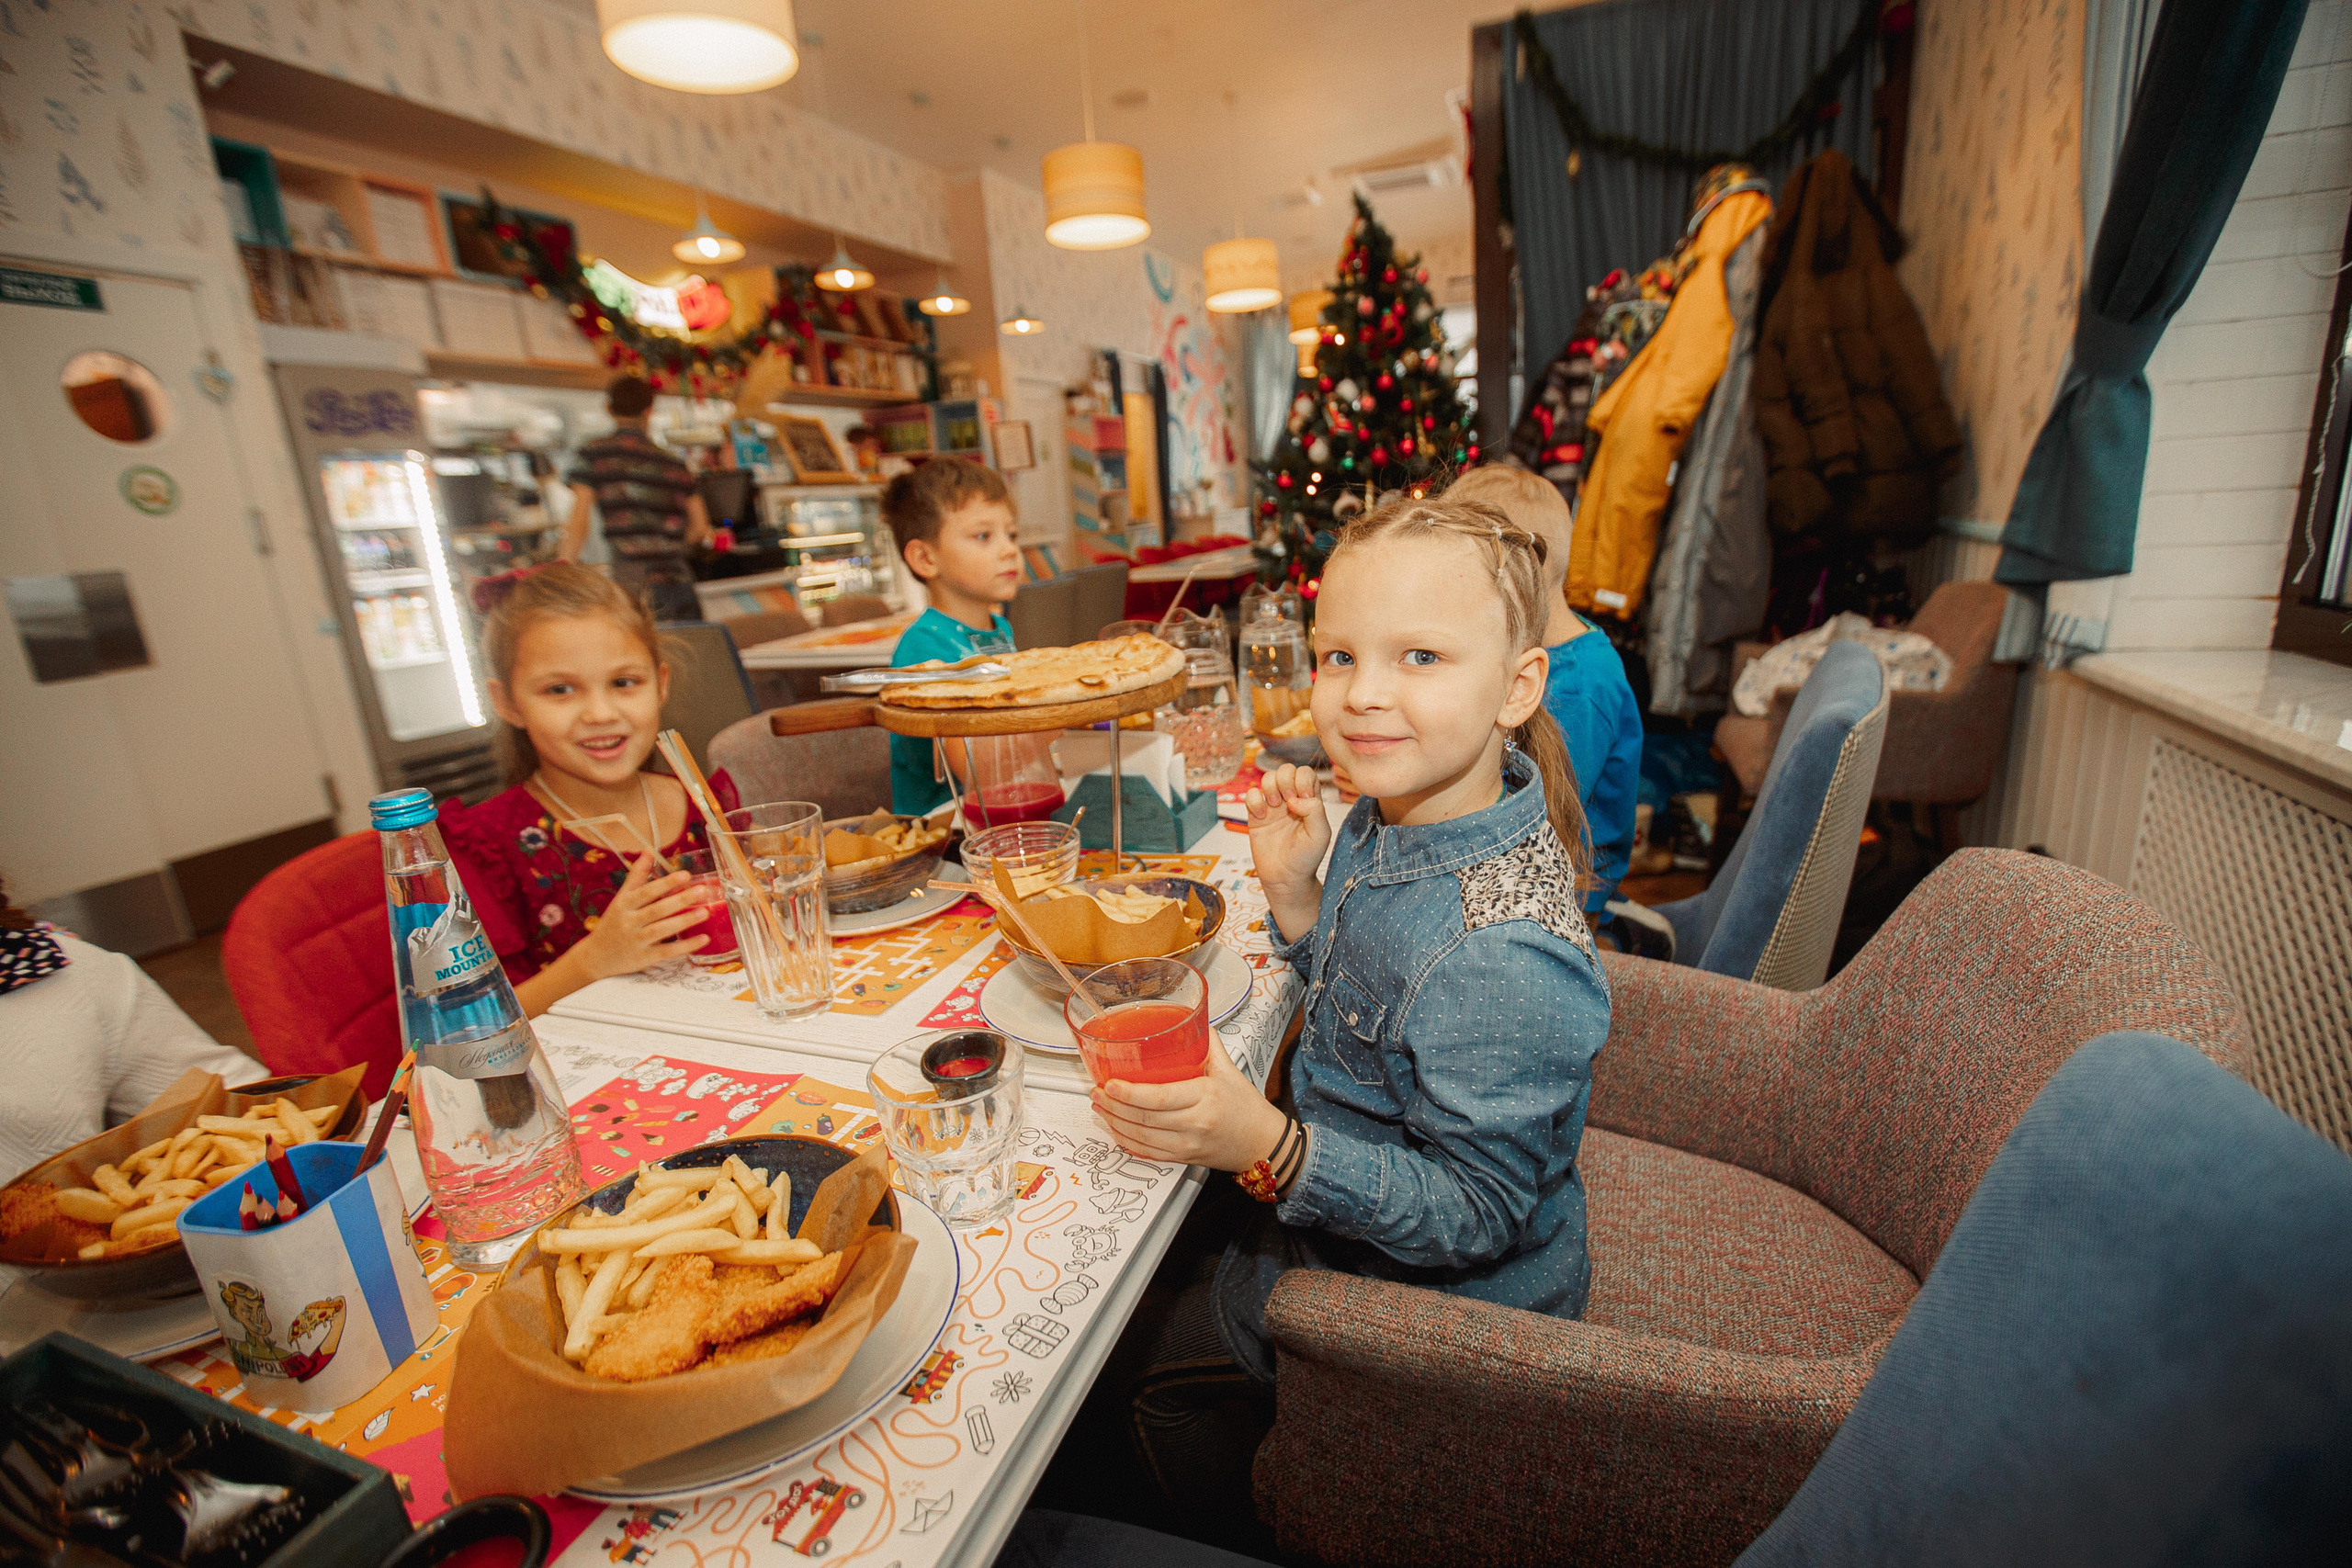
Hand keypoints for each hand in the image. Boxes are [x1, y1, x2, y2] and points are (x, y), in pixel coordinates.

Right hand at [571, 854, 710, 978]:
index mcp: (624, 904)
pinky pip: (667, 951)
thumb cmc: (614, 923)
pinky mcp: (644, 958)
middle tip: (702, 890)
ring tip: (705, 912)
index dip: (665, 883)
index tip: (685, 875)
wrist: (596, 957)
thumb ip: (637, 876)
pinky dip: (686, 946)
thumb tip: (649, 851)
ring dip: (684, 921)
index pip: (646, 892)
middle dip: (680, 900)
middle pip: (656, 910)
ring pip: (662, 930)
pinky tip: (704, 938)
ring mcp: (637, 941)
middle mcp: (629, 922)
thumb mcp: (621, 898)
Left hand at [1090, 1041, 1289, 1172]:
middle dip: (1113, 1105)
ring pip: (1141, 1138)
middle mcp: (1195, 1124)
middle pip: (1144, 1118)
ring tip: (1099, 1107)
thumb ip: (1208, 1043)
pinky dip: (1127, 1142)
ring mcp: (1187, 1145)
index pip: (1159, 1097)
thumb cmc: (1248, 1108)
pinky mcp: (1183, 1158)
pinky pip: (1148, 1154)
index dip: (1129, 1093)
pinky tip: (1116, 1129)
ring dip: (1115, 1123)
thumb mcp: (1229, 1070)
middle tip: (1097, 1091)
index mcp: (1205, 1097)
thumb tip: (1191, 1019)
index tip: (1110, 1083)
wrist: (1264, 1145)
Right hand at [1244, 762, 1328, 941]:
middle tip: (1288, 802)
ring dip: (1270, 788)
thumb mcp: (1321, 834)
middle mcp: (1291, 799)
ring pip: (1267, 777)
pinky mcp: (1256, 815)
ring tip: (1274, 808)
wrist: (1286, 878)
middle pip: (1286, 770)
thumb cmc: (1306, 857)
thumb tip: (1295, 798)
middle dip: (1285, 780)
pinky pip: (1251, 794)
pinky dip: (1254, 800)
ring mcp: (1273, 806)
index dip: (1303, 780)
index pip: (1306, 773)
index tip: (1303, 799)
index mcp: (1310, 800)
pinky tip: (1261, 816)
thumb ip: (1315, 810)